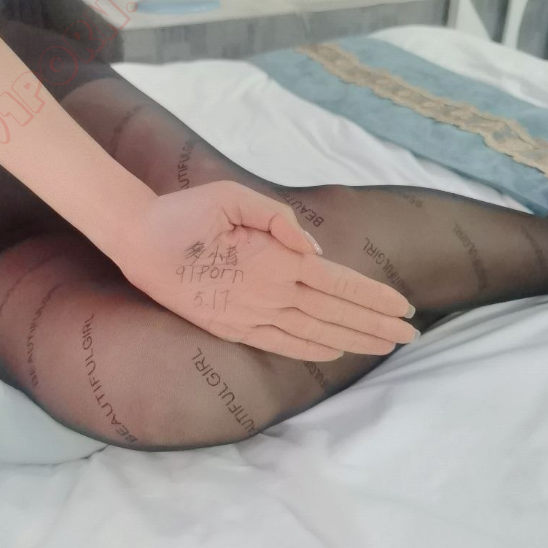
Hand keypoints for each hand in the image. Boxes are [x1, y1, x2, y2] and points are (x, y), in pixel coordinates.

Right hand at [119, 181, 416, 360]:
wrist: (137, 242)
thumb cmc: (185, 213)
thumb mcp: (233, 197)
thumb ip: (279, 220)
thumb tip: (314, 249)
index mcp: (273, 262)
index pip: (338, 284)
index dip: (374, 298)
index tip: (405, 309)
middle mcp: (268, 296)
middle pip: (335, 315)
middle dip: (376, 326)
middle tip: (411, 336)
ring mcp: (250, 317)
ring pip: (314, 333)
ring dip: (353, 341)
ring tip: (384, 347)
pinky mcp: (232, 328)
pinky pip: (280, 345)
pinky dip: (312, 349)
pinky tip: (335, 351)